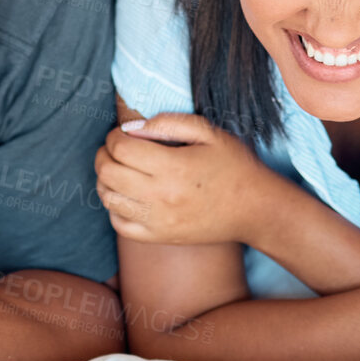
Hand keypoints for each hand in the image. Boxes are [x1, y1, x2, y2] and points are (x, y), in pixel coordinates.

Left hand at [94, 112, 284, 245]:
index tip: (122, 134)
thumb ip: (169, 123)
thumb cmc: (234, 166)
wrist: (255, 209)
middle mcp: (161, 195)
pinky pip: (120, 224)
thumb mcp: (209, 133)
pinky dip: (114, 207)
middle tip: (114, 149)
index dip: (114, 136)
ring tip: (118, 169)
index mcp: (173, 166)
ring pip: (109, 199)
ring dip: (105, 180)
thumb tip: (133, 128)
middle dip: (104, 155)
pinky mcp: (159, 237)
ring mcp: (158, 220)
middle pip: (108, 173)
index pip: (121, 148)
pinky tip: (125, 196)